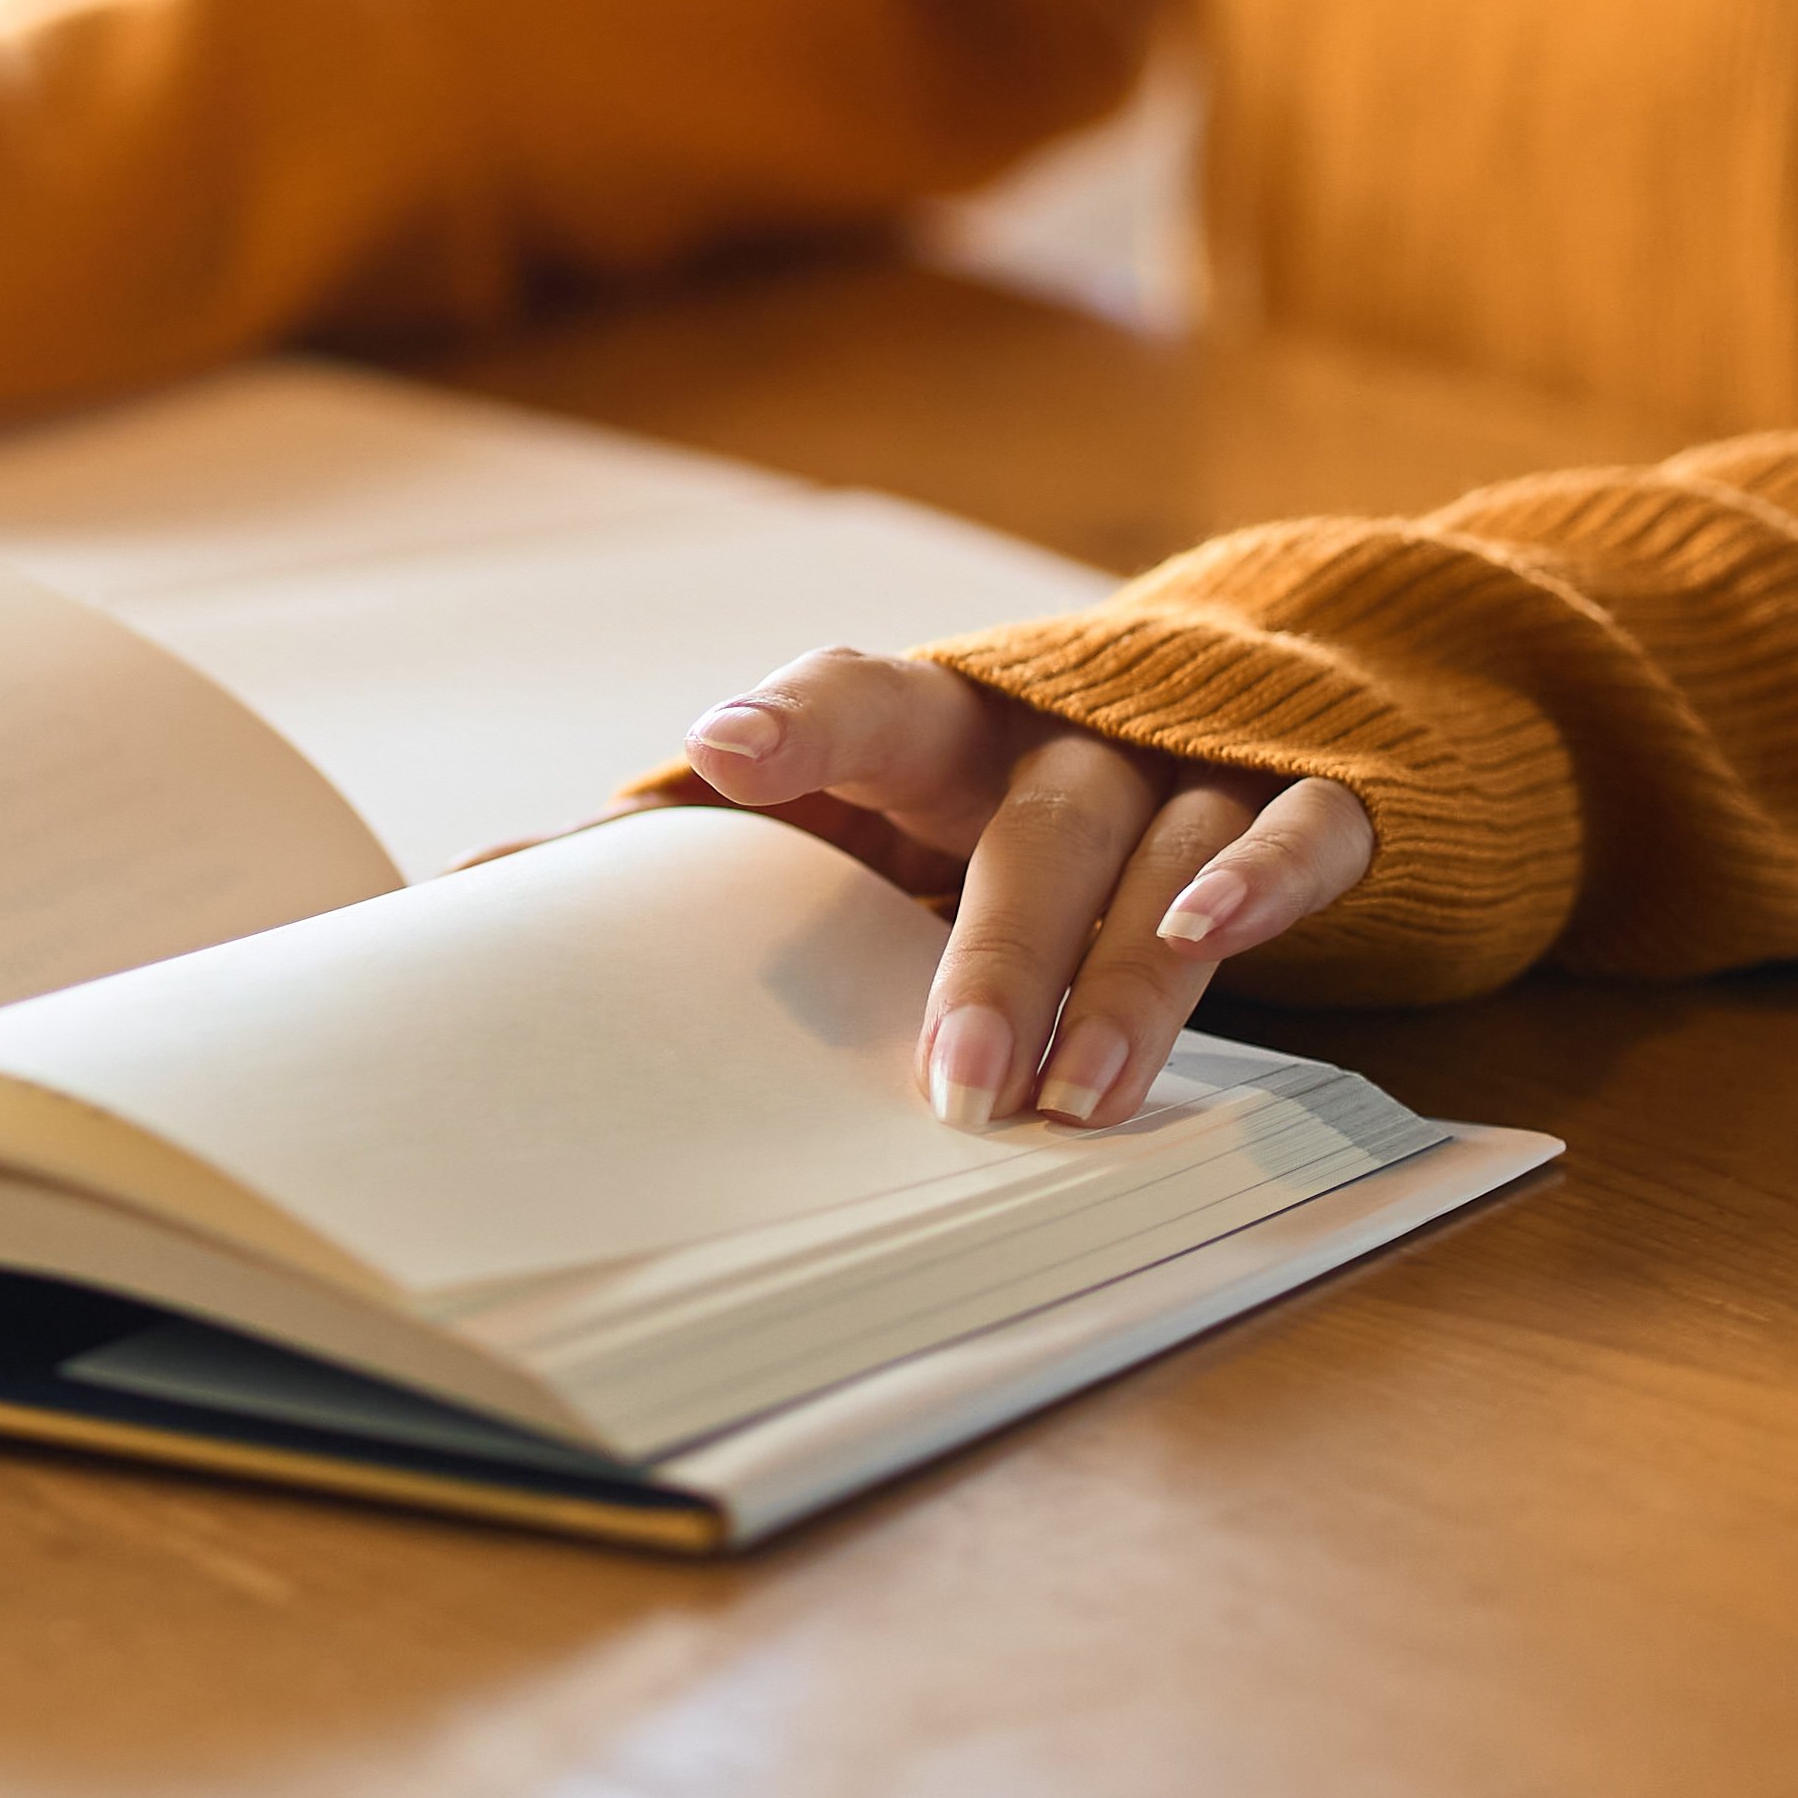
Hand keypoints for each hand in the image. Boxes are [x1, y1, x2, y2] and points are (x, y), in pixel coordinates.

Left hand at [679, 651, 1373, 1128]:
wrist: (1243, 701)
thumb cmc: (988, 794)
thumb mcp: (872, 810)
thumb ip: (696, 846)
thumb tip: (487, 886)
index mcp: (944, 722)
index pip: (866, 698)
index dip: (800, 719)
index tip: (727, 752)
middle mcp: (1066, 731)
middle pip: (1028, 830)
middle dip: (993, 961)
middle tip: (950, 1086)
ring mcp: (1191, 760)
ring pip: (1159, 856)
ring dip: (1120, 979)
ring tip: (1072, 1099)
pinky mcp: (1310, 789)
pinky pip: (1300, 829)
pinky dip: (1260, 875)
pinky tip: (1214, 932)